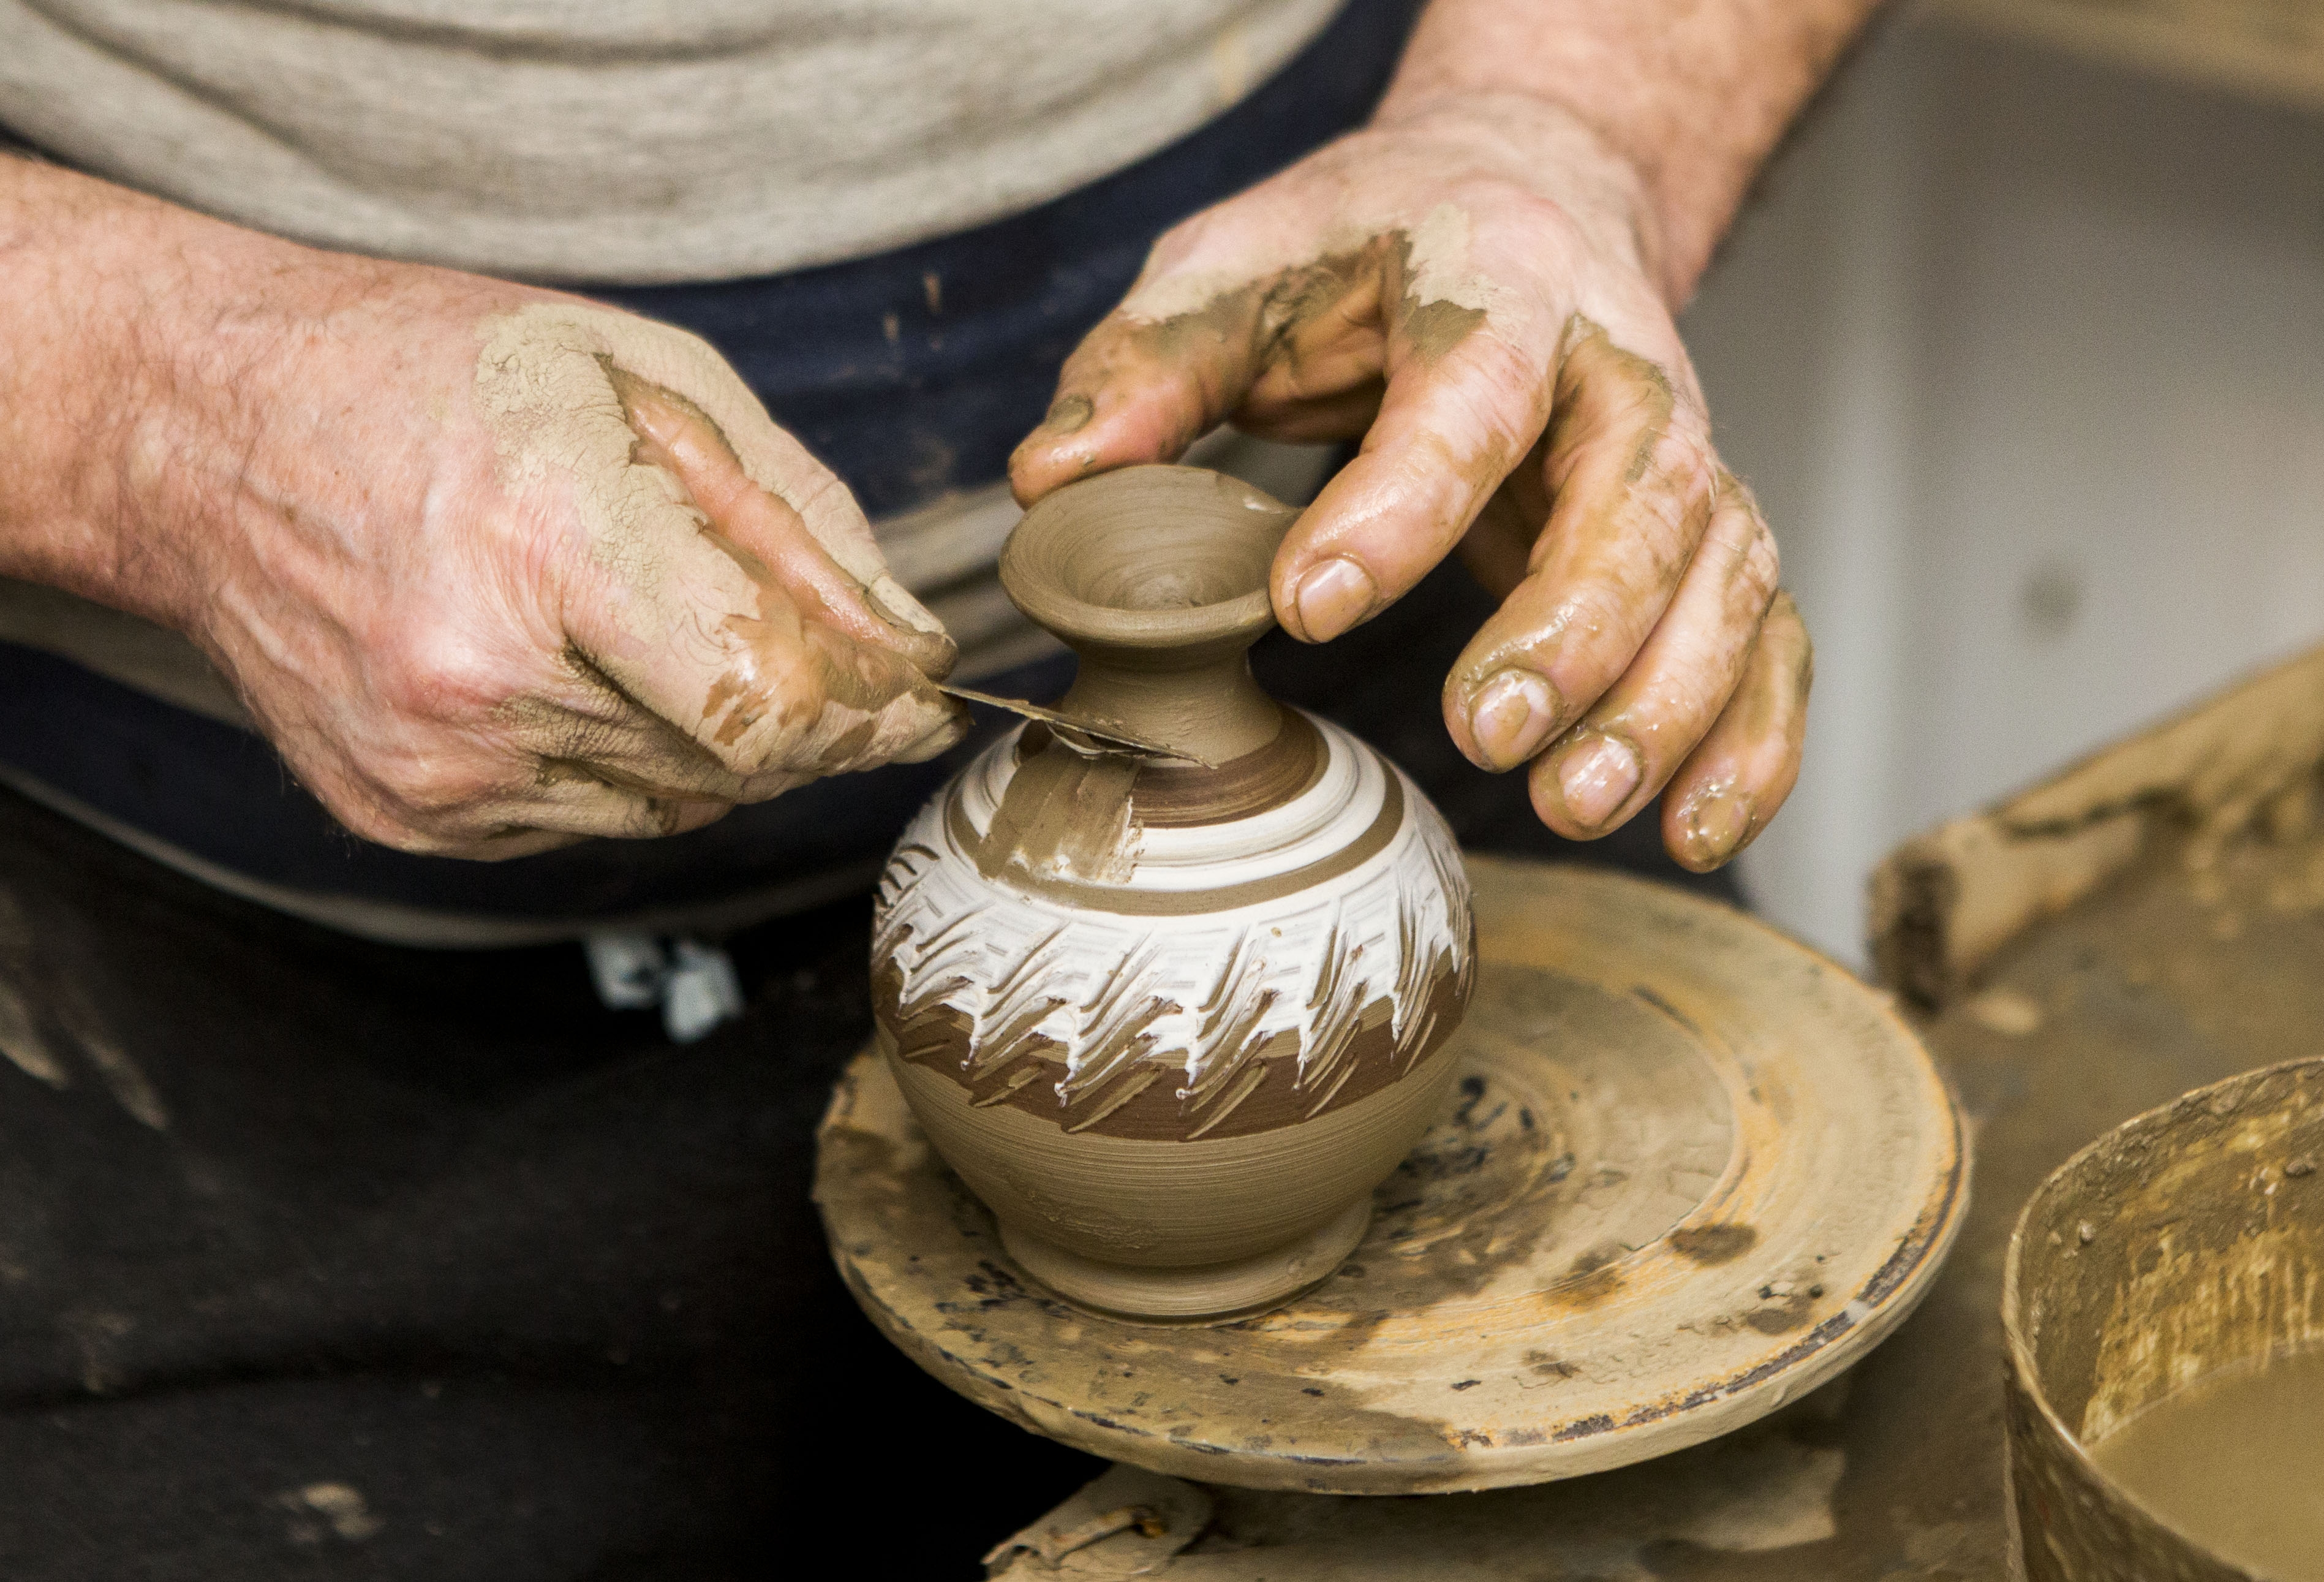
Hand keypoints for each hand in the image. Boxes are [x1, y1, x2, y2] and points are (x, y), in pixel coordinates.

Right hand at [119, 253, 964, 856]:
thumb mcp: (650, 381)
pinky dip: (626, 758)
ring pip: (680, 803)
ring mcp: (431, 764)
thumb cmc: (438, 377)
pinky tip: (566, 663)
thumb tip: (914, 650)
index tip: (910, 685)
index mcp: (547, 538)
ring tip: (637, 616)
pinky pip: (596, 821)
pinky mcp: (404, 816)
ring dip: (710, 732)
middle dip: (799, 709)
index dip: (868, 703)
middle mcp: (478, 676)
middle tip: (779, 624)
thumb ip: (804, 527)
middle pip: (740, 762)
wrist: (203, 429)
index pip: (772, 699)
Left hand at [1010, 95, 1807, 870]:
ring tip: (1577, 804)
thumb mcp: (1240, 262)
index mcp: (1499, 282)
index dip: (1398, 505)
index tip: (1307, 604)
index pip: (1469, 396)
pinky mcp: (1712, 531)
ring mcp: (1687, 455)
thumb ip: (1150, 365)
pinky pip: (1768, 636)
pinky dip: (1751, 737)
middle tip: (1482, 732)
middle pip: (1638, 500)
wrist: (1531, 191)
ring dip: (1668, 703)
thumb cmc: (1373, 242)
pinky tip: (1696, 830)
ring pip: (1722, 579)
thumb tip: (1052, 483)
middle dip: (1572, 628)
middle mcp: (1621, 368)